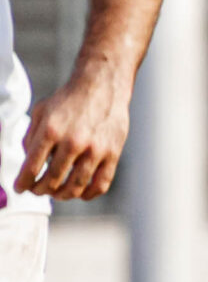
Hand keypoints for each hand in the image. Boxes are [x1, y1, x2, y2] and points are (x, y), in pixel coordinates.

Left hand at [18, 65, 130, 199]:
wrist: (102, 86)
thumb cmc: (69, 100)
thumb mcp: (42, 112)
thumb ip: (31, 137)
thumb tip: (29, 162)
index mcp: (51, 131)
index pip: (32, 167)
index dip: (23, 183)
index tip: (20, 188)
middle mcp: (73, 142)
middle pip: (53, 180)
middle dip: (41, 190)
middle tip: (37, 191)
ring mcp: (95, 150)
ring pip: (76, 186)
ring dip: (62, 195)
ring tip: (57, 194)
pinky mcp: (113, 154)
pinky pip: (101, 184)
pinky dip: (88, 194)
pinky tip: (80, 193)